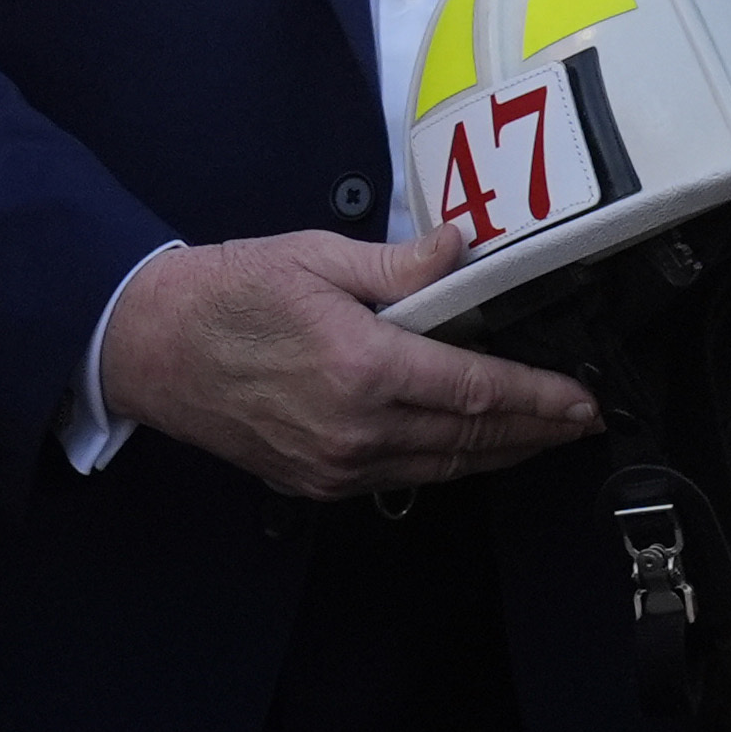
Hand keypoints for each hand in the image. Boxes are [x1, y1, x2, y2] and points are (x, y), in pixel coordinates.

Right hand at [99, 226, 601, 497]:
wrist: (148, 346)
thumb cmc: (227, 292)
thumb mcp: (317, 256)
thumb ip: (400, 264)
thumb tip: (464, 248)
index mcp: (362, 368)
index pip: (475, 391)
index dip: (538, 398)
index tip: (582, 400)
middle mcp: (355, 430)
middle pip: (469, 439)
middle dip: (533, 431)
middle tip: (580, 419)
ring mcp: (334, 466)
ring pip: (440, 467)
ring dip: (497, 453)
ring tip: (540, 434)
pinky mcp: (314, 483)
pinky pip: (400, 479)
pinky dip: (445, 463)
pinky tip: (468, 445)